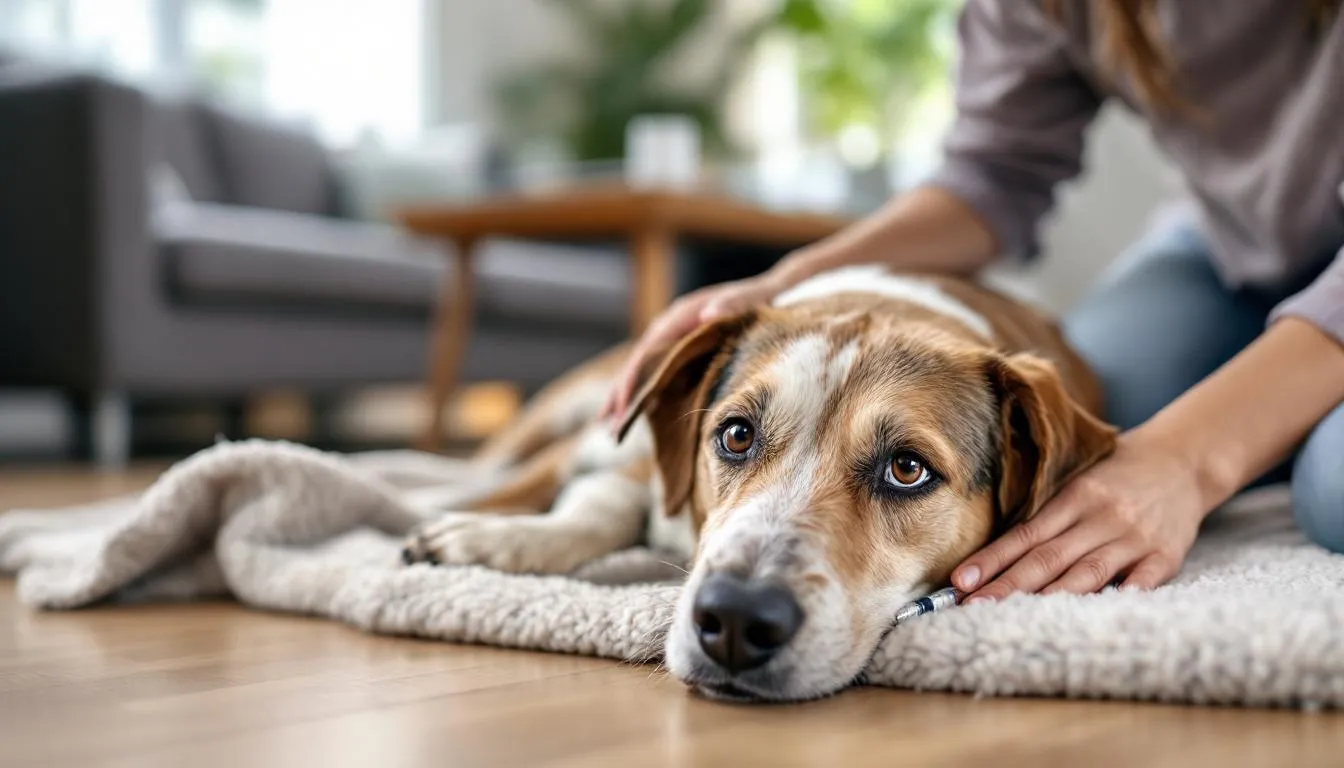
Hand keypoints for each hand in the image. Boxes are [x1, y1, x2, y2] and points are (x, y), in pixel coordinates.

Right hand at [599, 273, 784, 427]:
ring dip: (627, 396)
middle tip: (607, 424)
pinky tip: (639, 415)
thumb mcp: (752, 296)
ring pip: (645, 369)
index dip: (636, 376)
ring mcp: (677, 338)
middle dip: (622, 392)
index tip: (625, 402)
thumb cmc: (762, 295)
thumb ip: (734, 302)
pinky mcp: (685, 349)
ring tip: (610, 427)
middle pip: (640, 361)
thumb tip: (710, 312)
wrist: (773, 290)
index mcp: (684, 314)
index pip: (650, 348)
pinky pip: (660, 373)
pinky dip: (647, 393)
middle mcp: (673, 325)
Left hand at [951, 430, 1209, 599]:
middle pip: (1048, 558)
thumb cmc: (1117, 476)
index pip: (1025, 534)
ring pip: (1087, 574)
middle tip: (972, 607)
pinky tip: (1091, 618)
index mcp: (1075, 497)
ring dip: (1048, 599)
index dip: (992, 559)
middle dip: (1007, 586)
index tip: (960, 582)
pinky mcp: (1166, 555)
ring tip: (1014, 619)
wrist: (1182, 461)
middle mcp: (1102, 517)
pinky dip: (1118, 598)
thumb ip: (1048, 513)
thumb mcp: (1079, 481)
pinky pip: (1141, 581)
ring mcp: (1135, 537)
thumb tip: (996, 552)